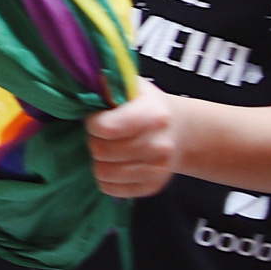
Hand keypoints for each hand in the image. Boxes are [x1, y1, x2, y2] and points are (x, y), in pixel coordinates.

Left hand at [84, 81, 177, 198]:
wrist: (179, 131)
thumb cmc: (146, 105)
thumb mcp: (132, 86)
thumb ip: (111, 83)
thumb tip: (91, 79)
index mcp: (153, 114)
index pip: (107, 128)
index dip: (93, 124)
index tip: (96, 119)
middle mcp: (160, 145)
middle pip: (102, 151)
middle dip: (93, 141)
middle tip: (100, 135)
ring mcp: (159, 169)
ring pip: (105, 173)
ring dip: (98, 161)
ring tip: (106, 149)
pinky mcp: (154, 187)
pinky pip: (113, 190)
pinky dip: (106, 179)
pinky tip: (113, 164)